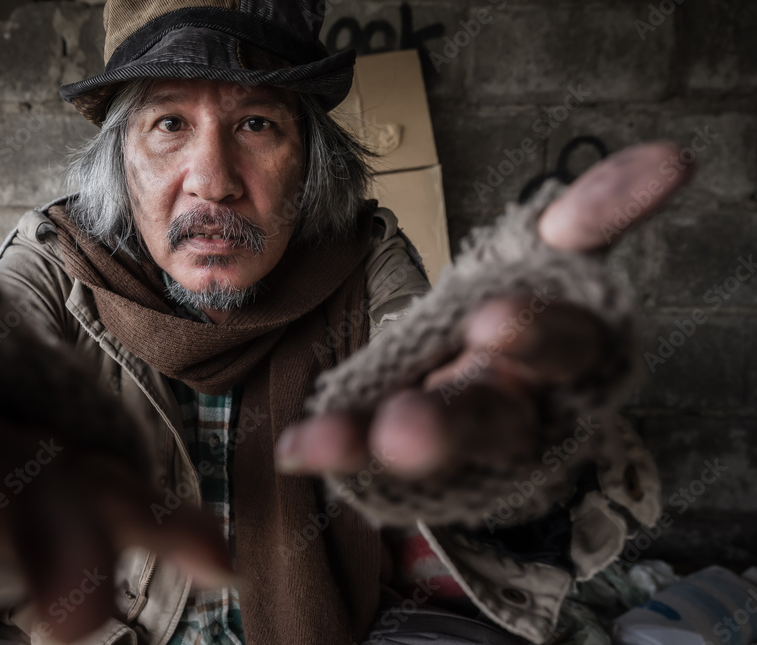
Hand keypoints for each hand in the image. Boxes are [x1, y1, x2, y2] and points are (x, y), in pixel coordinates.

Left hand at [275, 142, 691, 480]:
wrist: (509, 387)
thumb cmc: (528, 316)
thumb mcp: (559, 261)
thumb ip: (597, 216)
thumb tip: (671, 159)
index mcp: (566, 358)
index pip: (565, 346)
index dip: (535, 333)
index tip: (492, 319)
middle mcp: (523, 411)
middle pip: (492, 421)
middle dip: (448, 423)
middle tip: (403, 426)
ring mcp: (466, 449)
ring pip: (422, 455)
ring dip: (375, 446)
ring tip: (320, 442)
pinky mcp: (421, 466)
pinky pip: (373, 462)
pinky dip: (333, 450)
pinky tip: (293, 445)